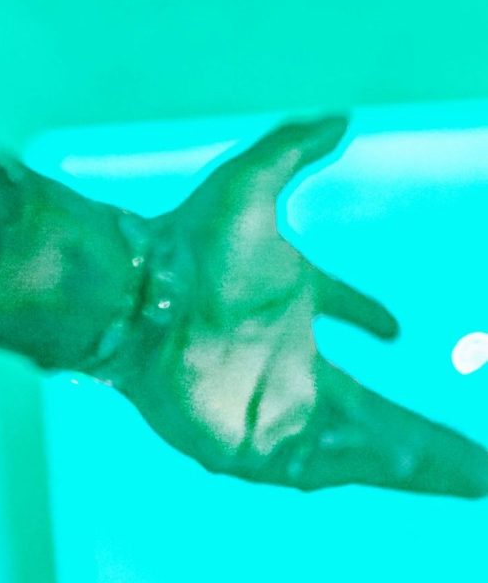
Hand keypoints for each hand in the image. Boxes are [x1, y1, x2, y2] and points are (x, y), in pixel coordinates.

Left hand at [109, 115, 487, 495]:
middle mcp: (283, 354)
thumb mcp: (247, 184)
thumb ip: (292, 146)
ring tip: (471, 477)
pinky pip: (320, 471)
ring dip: (411, 463)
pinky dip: (364, 475)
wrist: (139, 298)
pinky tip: (403, 475)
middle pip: (370, 406)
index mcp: (287, 299)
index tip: (395, 326)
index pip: (338, 305)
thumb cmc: (188, 242)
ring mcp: (270, 402)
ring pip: (356, 446)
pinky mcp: (251, 444)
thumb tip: (341, 116)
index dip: (366, 311)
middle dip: (422, 433)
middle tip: (479, 458)